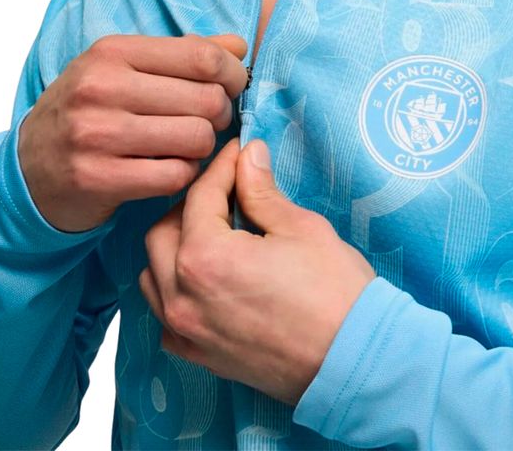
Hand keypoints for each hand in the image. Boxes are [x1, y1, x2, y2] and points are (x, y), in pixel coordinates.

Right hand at [18, 33, 248, 231]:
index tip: (233, 86)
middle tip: (211, 121)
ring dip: (204, 147)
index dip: (232, 74)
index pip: (201, 56)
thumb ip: (183, 54)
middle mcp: (101, 87)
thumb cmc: (90, 111)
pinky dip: (185, 175)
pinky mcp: (98, 178)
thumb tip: (240, 47)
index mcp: (112, 52)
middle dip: (222, 113)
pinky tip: (171, 169)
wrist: (29, 168)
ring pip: (197, 138)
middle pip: (206, 99)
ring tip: (189, 145)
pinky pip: (176, 176)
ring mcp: (96, 134)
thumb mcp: (125, 68)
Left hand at [138, 137, 376, 405]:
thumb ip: (262, 190)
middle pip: (164, 232)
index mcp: (206, 257)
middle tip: (227, 189)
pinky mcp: (199, 356)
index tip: (238, 152)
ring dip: (176, 246)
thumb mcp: (300, 227)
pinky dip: (176, 290)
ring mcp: (187, 331)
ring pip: (155, 274)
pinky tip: (208, 279)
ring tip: (214, 231)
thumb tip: (248, 157)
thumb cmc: (335, 293)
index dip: (221, 166)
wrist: (357, 361)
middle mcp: (183, 296)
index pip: (200, 196)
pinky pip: (166, 315)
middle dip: (192, 204)